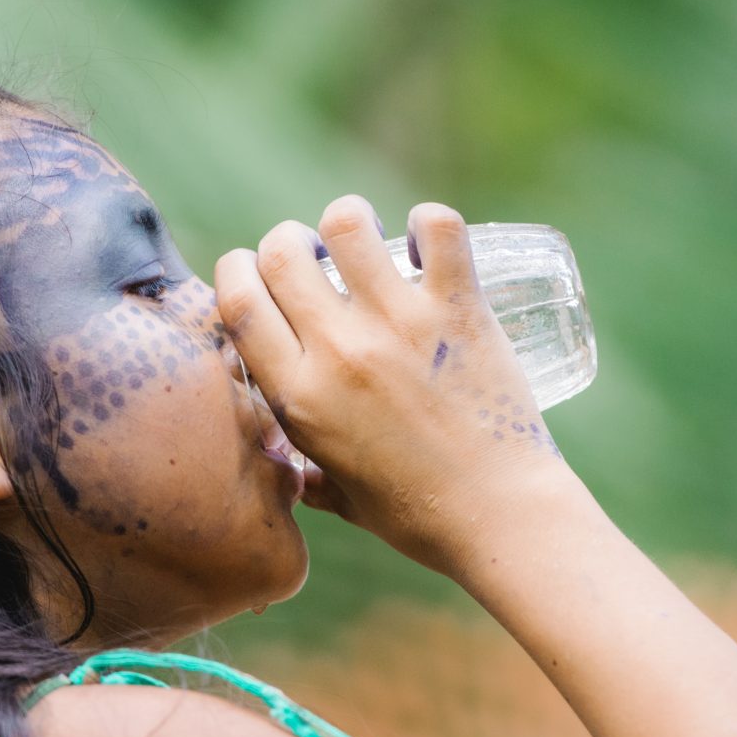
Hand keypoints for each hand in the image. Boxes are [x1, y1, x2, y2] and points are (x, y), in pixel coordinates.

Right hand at [214, 196, 576, 574]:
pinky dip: (429, 220)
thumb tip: (291, 472)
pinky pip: (438, 228)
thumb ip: (307, 477)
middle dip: (287, 240)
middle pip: (280, 252)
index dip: (236, 271)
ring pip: (346, 224)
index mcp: (297, 398)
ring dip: (348, 219)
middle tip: (313, 252)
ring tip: (365, 236)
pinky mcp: (458, 310)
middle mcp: (339, 353)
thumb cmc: (418, 516)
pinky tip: (427, 238)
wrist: (499, 517)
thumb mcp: (339, 497)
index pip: (238, 302)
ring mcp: (400, 325)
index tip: (254, 272)